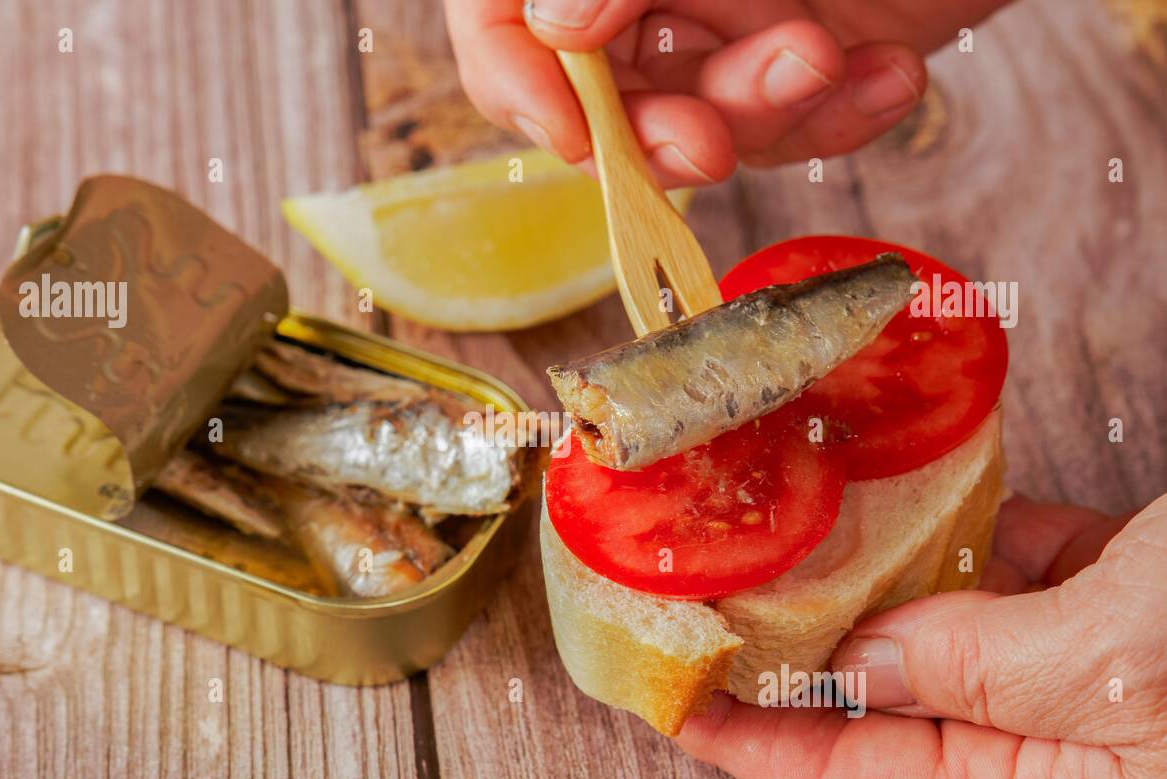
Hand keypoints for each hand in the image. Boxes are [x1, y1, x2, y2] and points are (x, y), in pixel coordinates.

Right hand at [444, 0, 1012, 185]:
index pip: (502, 22)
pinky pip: (797, 131)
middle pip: (602, 100)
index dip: (518, 82)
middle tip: (707, 142)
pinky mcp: (803, 67)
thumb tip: (551, 27)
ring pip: (702, 129)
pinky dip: (845, 118)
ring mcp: (724, 30)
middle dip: (660, 133)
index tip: (568, 129)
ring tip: (826, 57)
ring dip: (768, 113)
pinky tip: (891, 75)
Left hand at [677, 492, 1166, 778]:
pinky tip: (922, 494)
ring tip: (791, 533)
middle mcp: (1055, 743)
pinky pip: (1017, 575)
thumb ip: (975, 667)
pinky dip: (964, 535)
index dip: (748, 743)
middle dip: (791, 651)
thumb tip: (858, 663)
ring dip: (871, 580)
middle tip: (711, 596)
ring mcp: (1088, 671)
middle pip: (882, 705)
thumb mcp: (1106, 665)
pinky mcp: (1129, 602)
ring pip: (944, 632)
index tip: (672, 696)